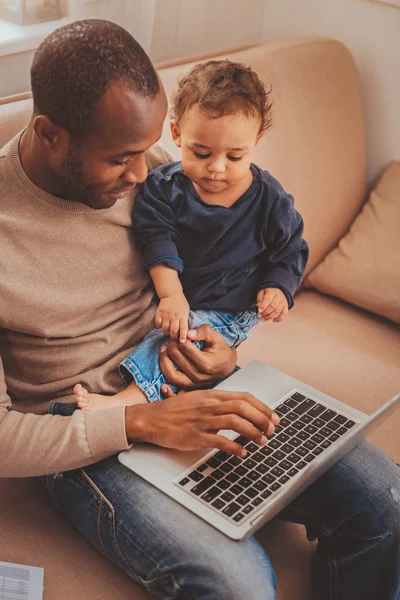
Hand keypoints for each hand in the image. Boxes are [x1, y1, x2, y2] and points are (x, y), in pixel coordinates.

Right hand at [125, 388, 279, 457]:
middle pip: (244, 408)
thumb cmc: (175, 410)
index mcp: (213, 395)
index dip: (262, 407)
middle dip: (262, 420)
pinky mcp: (196, 436)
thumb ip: (219, 403)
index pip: (244, 397)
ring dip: (253, 432)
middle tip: (272, 431)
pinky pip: (220, 441)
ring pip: (235, 422)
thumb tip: (241, 410)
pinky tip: (242, 453)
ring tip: (261, 441)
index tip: (273, 417)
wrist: (151, 418)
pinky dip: (235, 447)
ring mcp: (203, 420)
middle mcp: (210, 405)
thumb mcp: (199, 399)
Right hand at [155, 293, 189, 340]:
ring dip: (166, 332)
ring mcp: (166, 314)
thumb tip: (186, 333)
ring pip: (165, 328)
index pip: (184, 328)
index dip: (183, 336)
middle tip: (173, 337)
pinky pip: (157, 323)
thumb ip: (185, 321)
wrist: (171, 293)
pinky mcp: (159, 313)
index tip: (182, 342)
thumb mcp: (186, 311)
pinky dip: (159, 327)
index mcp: (183, 316)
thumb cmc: (180, 304)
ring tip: (167, 332)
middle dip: (174, 336)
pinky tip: (161, 326)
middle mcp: (174, 316)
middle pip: (174, 330)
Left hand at [159, 324, 236, 388]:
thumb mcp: (216, 337)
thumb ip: (203, 332)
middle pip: (176, 357)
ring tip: (165, 349)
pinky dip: (165, 374)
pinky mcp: (188, 388)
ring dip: (164, 358)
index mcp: (206, 363)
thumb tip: (187, 333)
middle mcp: (199, 376)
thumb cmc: (220, 350)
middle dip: (171, 344)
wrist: (226, 366)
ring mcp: (193, 384)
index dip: (179, 337)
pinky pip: (172, 383)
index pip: (184, 347)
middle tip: (172, 338)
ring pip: (170, 373)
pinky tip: (163, 364)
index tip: (180, 333)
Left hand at [257, 287, 287, 321]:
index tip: (259, 310)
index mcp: (272, 292)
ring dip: (269, 317)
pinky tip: (274, 320)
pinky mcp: (286, 307)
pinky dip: (279, 319)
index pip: (268, 299)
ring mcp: (283, 302)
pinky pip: (284, 314)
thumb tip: (259, 305)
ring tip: (263, 319)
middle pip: (272, 306)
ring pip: (277, 311)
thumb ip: (260, 298)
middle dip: (265, 312)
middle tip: (259, 315)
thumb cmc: (268, 292)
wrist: (279, 290)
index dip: (263, 306)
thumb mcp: (262, 292)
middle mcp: (279, 297)